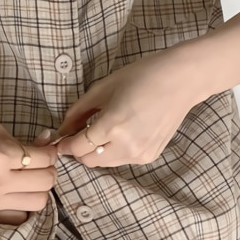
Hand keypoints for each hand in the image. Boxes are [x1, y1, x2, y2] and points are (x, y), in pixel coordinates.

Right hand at [0, 118, 57, 224]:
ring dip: (38, 190)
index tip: (46, 149)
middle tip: (39, 164)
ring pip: (38, 204)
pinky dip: (22, 208)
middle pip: (47, 183)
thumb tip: (46, 142)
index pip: (46, 159)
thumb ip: (21, 140)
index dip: (51, 152)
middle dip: (48, 170)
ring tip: (28, 180)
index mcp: (1, 155)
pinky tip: (15, 195)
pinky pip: (17, 219)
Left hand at [53, 48, 200, 167]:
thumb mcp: (103, 88)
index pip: (78, 148)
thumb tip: (63, 128)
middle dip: (79, 150)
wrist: (181, 80)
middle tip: (78, 133)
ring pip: (105, 163)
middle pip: (89, 161)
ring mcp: (140, 154)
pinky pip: (122, 160)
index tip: (59, 140)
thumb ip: (79, 111)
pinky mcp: (150, 156)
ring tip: (100, 130)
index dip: (64, 146)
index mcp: (112, 125)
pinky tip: (120, 132)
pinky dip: (114, 151)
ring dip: (96, 152)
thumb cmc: (141, 76)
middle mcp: (126, 146)